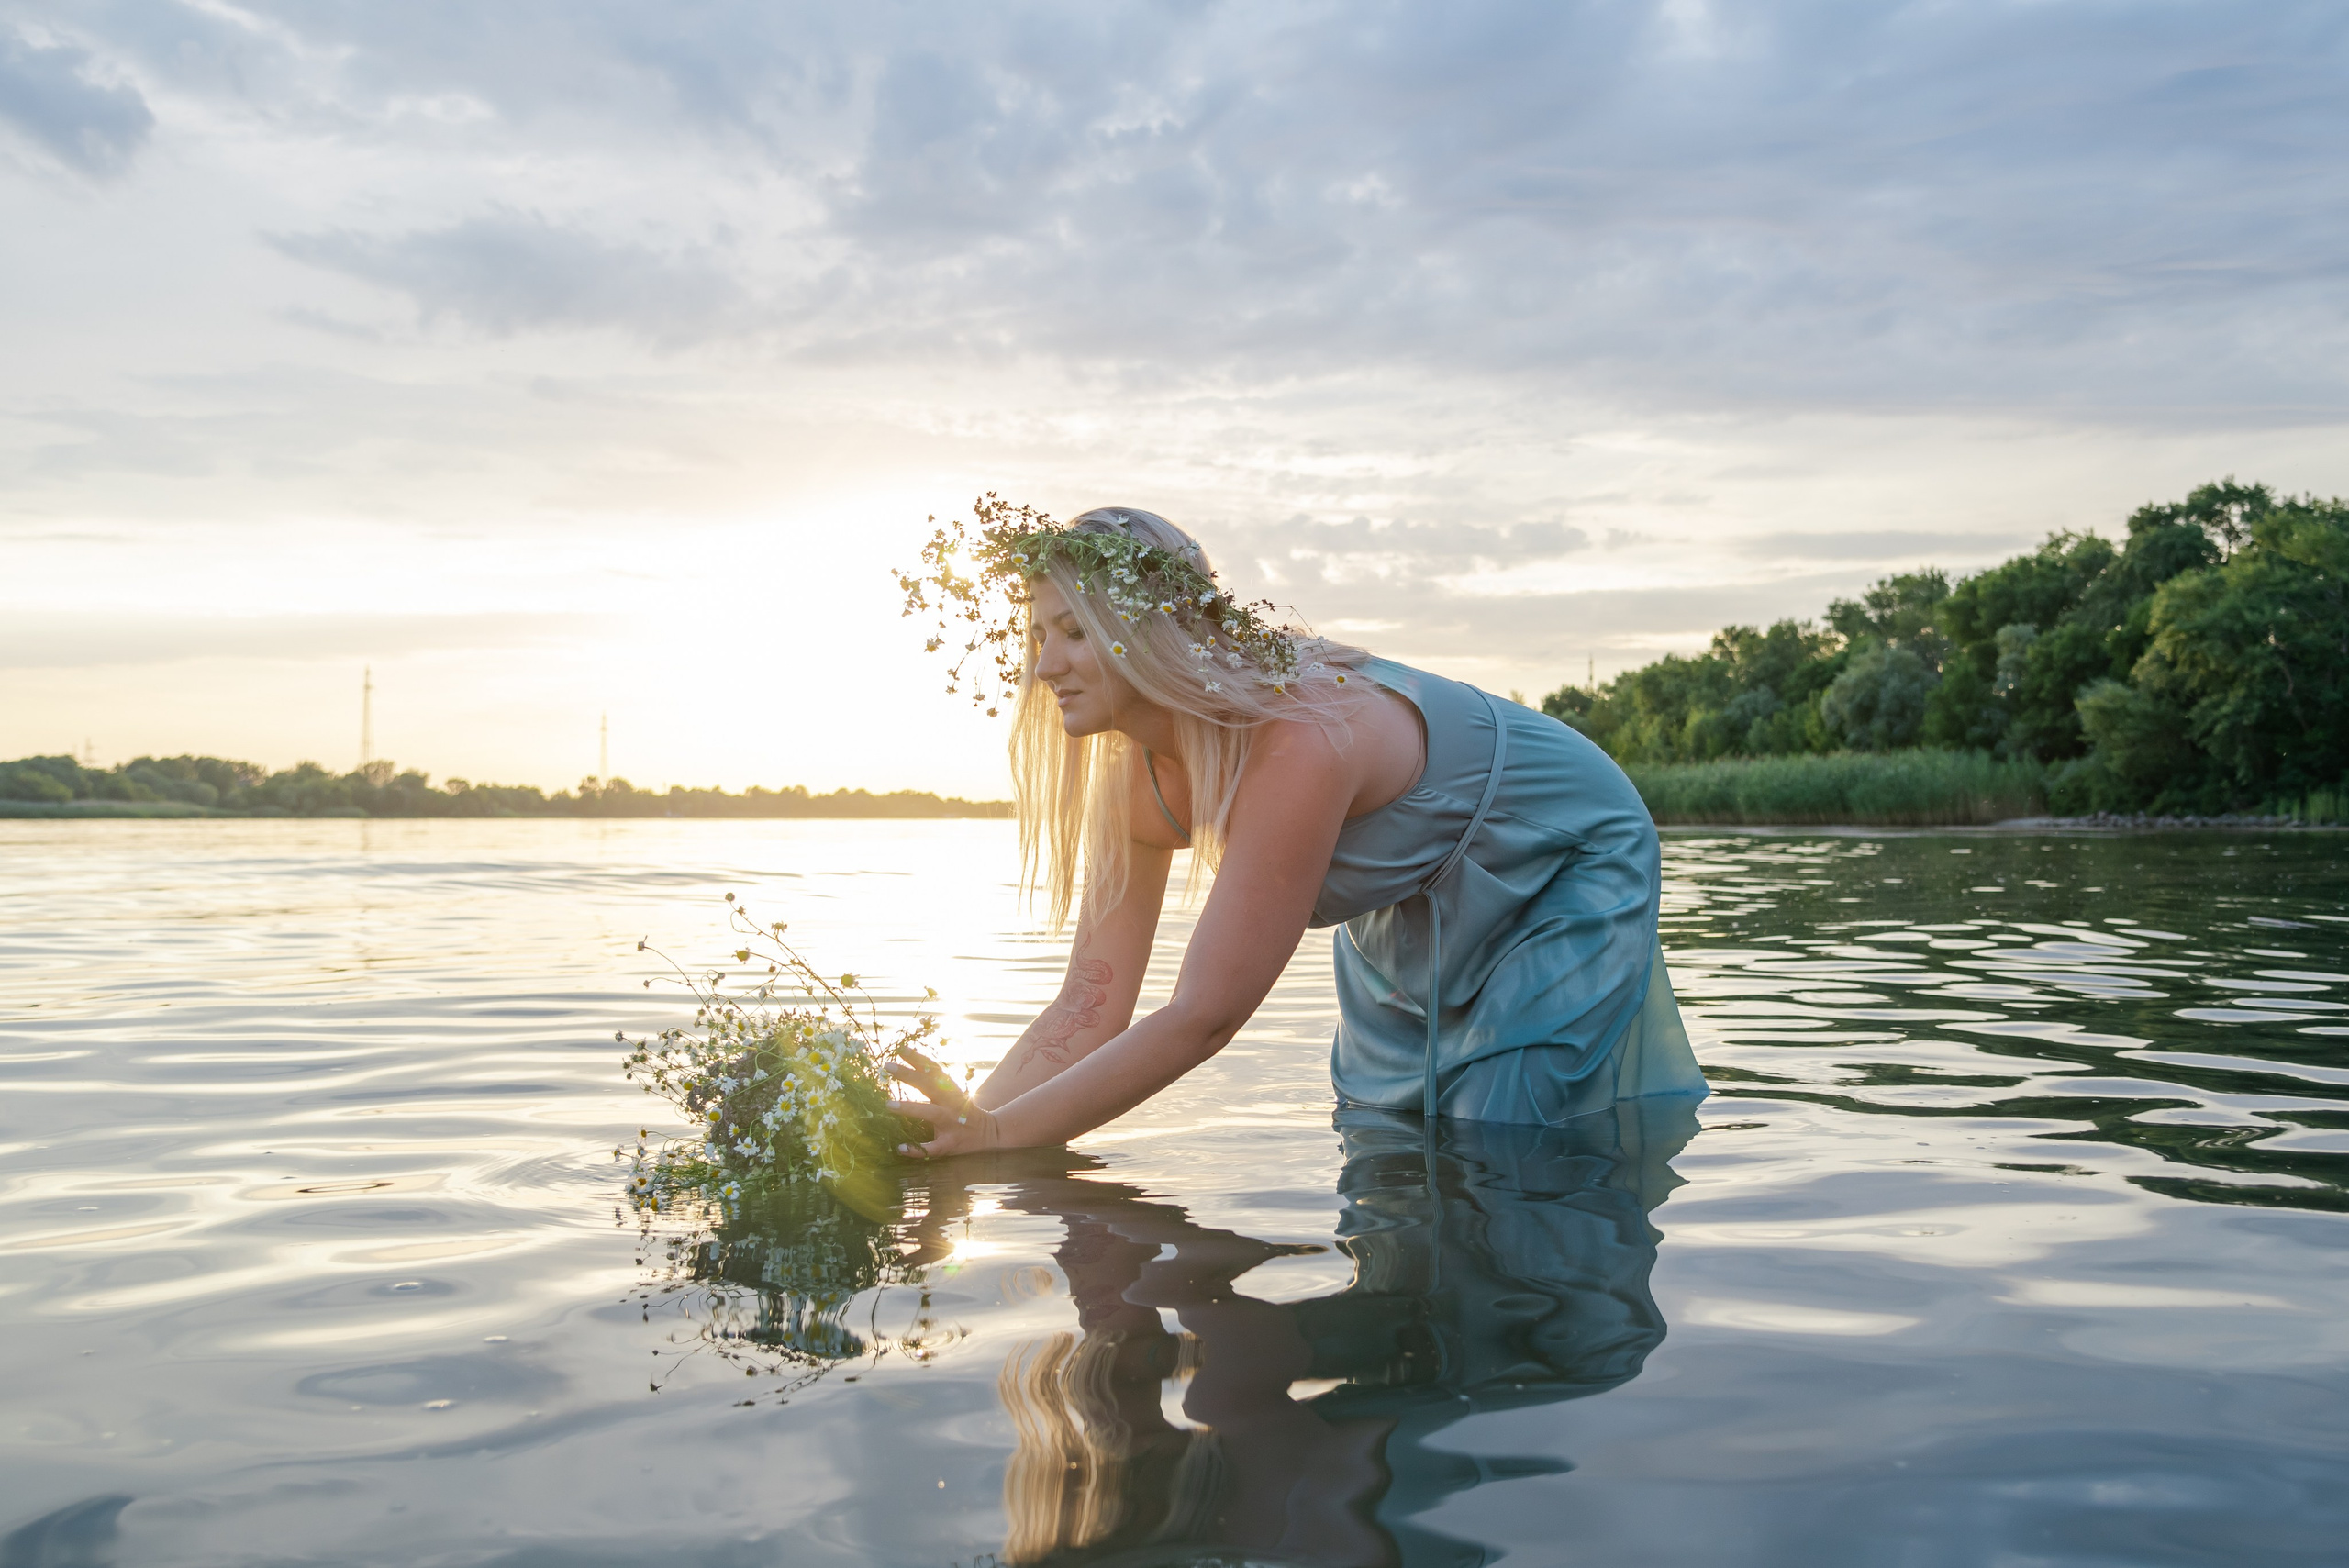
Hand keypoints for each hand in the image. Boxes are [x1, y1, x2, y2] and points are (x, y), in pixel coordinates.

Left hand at [887, 1047, 1002, 1158]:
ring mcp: (951, 1124)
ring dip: (910, 1108)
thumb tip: (907, 1071)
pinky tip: (900, 1148)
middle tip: (888, 1066)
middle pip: (930, 1086)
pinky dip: (917, 1149)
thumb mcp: (953, 1094)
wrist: (990, 1134)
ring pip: (931, 1113)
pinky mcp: (950, 1144)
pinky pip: (932, 1147)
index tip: (901, 1048)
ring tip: (888, 1105)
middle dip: (909, 1075)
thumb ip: (934, 1085)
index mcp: (951, 1091)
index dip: (919, 1058)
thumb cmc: (964, 1112)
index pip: (934, 1070)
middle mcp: (952, 1104)